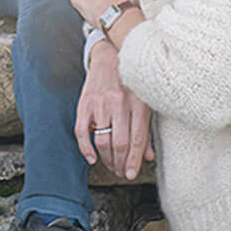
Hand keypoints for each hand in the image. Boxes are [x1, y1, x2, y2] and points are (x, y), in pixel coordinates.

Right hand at [74, 39, 154, 179]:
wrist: (110, 56)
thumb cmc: (131, 82)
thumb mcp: (145, 102)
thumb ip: (146, 130)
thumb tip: (148, 157)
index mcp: (139, 103)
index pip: (137, 139)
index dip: (134, 161)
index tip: (131, 174)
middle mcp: (120, 103)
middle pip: (120, 143)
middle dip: (120, 163)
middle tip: (121, 172)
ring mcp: (101, 103)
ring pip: (103, 140)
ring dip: (106, 159)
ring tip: (111, 165)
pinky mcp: (85, 102)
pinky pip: (82, 131)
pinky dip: (85, 149)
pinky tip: (92, 158)